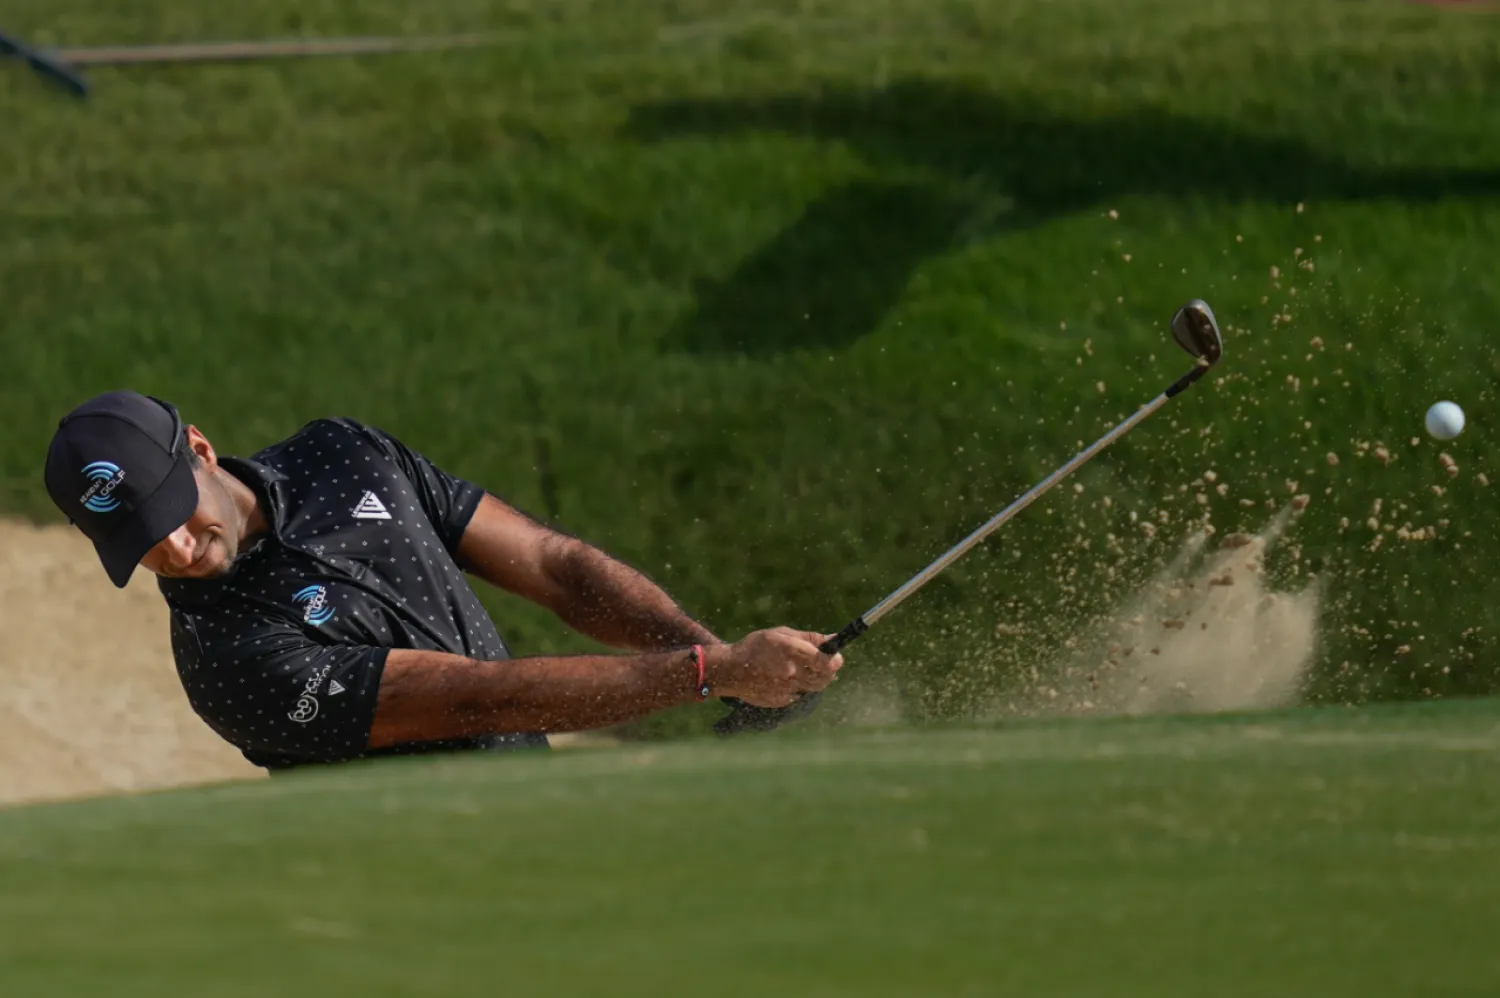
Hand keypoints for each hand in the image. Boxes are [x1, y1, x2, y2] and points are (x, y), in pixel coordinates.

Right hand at [706, 627, 843, 707]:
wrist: (730, 671)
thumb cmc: (755, 647)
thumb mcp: (781, 634)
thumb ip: (809, 638)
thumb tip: (834, 639)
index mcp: (791, 651)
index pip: (825, 661)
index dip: (835, 660)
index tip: (837, 656)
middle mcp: (790, 672)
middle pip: (824, 677)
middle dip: (828, 670)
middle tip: (825, 663)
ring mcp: (786, 689)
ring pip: (814, 687)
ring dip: (815, 679)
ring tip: (803, 669)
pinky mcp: (781, 701)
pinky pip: (799, 695)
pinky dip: (799, 687)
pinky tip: (786, 679)